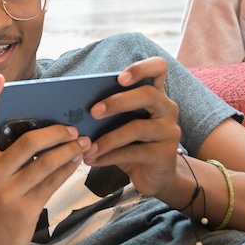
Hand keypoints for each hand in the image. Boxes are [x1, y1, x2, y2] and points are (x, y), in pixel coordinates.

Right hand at [0, 75, 86, 244]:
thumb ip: (6, 160)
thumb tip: (41, 135)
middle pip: (27, 141)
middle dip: (54, 132)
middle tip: (72, 128)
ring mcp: (7, 192)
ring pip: (45, 162)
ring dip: (68, 150)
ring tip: (83, 142)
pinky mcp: (25, 208)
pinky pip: (52, 182)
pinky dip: (67, 169)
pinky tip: (77, 162)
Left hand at [82, 57, 183, 203]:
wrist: (153, 176)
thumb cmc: (132, 143)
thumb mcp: (122, 124)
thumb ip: (109, 112)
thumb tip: (74, 107)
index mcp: (156, 94)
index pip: (159, 68)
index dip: (141, 68)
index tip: (120, 78)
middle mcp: (167, 108)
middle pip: (147, 95)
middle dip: (117, 101)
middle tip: (93, 112)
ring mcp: (169, 131)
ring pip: (138, 127)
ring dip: (108, 138)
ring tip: (87, 147)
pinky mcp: (166, 154)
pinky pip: (135, 152)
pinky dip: (110, 156)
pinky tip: (94, 160)